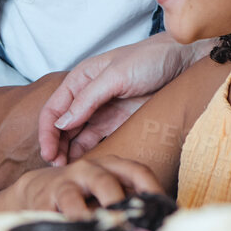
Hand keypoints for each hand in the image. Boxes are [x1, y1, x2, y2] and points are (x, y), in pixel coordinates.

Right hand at [0, 156, 164, 217]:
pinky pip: (48, 215)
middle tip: (127, 228)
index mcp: (111, 167)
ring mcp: (63, 184)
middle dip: (116, 203)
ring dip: (83, 217)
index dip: (152, 190)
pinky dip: (58, 229)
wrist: (37, 189)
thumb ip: (132, 213)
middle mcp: (88, 170)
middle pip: (104, 181)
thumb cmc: (84, 196)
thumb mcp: (109, 196)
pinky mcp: (42, 200)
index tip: (164, 215)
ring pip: (71, 197)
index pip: (136, 171)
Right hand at [38, 38, 187, 164]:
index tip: (48, 152)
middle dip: (56, 146)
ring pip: (76, 137)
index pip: (54, 109)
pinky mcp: (117, 124)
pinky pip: (97, 142)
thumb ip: (87, 99)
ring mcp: (102, 112)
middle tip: (56, 167)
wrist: (183, 62)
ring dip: (69, 153)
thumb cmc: (149, 59)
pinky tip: (86, 166)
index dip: (47, 132)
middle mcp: (86, 97)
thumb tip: (62, 124)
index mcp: (80, 79)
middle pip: (62, 126)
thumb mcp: (115, 75)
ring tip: (68, 171)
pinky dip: (88, 154)